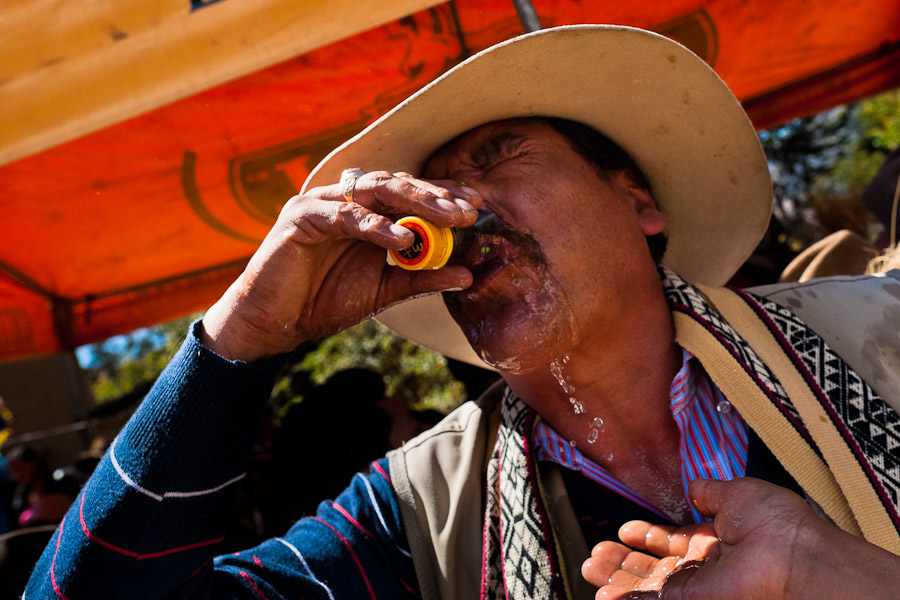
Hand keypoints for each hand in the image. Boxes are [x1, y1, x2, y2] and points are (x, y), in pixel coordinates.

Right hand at [201, 171, 481, 360]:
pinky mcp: (301, 217)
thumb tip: (468, 275)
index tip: (477, 207)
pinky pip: (346, 215)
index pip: (409, 193)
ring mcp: (322, 204)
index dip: (442, 195)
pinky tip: (404, 238)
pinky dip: (376, 225)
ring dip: (415, 202)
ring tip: (448, 217)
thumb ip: (422, 277)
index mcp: (364, 211)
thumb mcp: (385, 288)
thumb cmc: (324, 300)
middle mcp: (344, 200)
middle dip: (436, 196)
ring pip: (375, 191)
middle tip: (467, 210)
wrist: (274, 323)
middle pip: (397, 184)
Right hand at [582, 477, 899, 598]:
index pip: (673, 542)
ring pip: (647, 585)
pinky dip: (628, 598)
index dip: (648, 536)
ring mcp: (697, 588)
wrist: (791, 555)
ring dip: (616, 579)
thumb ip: (710, 492)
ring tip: (590, 569)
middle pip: (654, 567)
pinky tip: (605, 594)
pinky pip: (653, 599)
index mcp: (717, 542)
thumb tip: (695, 487)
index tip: (625, 529)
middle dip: (622, 561)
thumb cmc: (777, 524)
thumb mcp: (738, 494)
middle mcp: (705, 568)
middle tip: (596, 555)